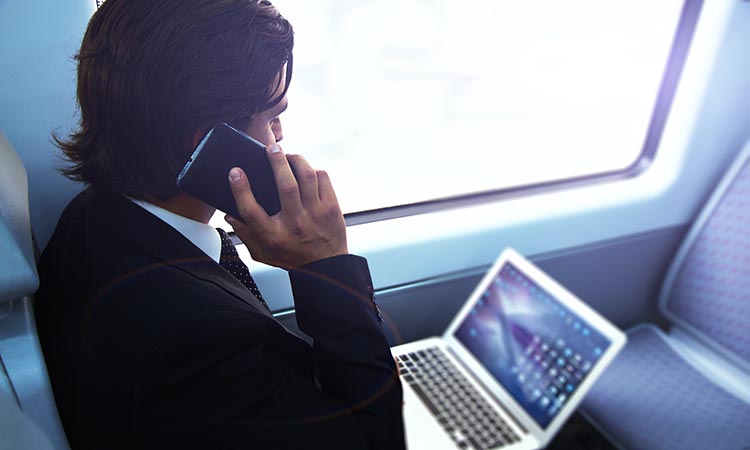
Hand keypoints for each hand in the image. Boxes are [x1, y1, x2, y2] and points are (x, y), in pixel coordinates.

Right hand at [225, 144, 347, 268]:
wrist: (326, 267)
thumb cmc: (292, 257)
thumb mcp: (263, 252)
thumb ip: (245, 234)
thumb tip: (229, 214)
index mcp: (273, 236)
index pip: (251, 211)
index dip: (240, 189)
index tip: (235, 172)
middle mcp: (295, 224)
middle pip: (285, 186)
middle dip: (276, 162)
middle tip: (271, 148)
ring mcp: (315, 215)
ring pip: (307, 177)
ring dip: (296, 160)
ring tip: (288, 154)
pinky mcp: (331, 208)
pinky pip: (323, 179)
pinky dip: (313, 169)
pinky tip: (305, 169)